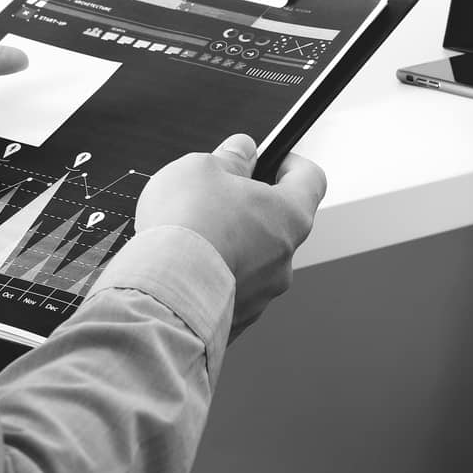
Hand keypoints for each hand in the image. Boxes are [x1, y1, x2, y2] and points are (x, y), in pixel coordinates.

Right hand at [135, 134, 325, 339]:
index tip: (269, 159)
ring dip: (229, 244)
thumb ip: (230, 157)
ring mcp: (263, 294)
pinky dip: (211, 276)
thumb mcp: (203, 167)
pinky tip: (182, 268)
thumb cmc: (186, 226)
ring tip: (189, 237)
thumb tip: (242, 151)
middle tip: (214, 194)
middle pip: (277, 221)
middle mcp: (285, 258)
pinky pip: (229, 289)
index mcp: (290, 215)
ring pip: (252, 258)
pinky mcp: (236, 321)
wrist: (161, 294)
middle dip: (248, 206)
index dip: (290, 163)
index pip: (311, 179)